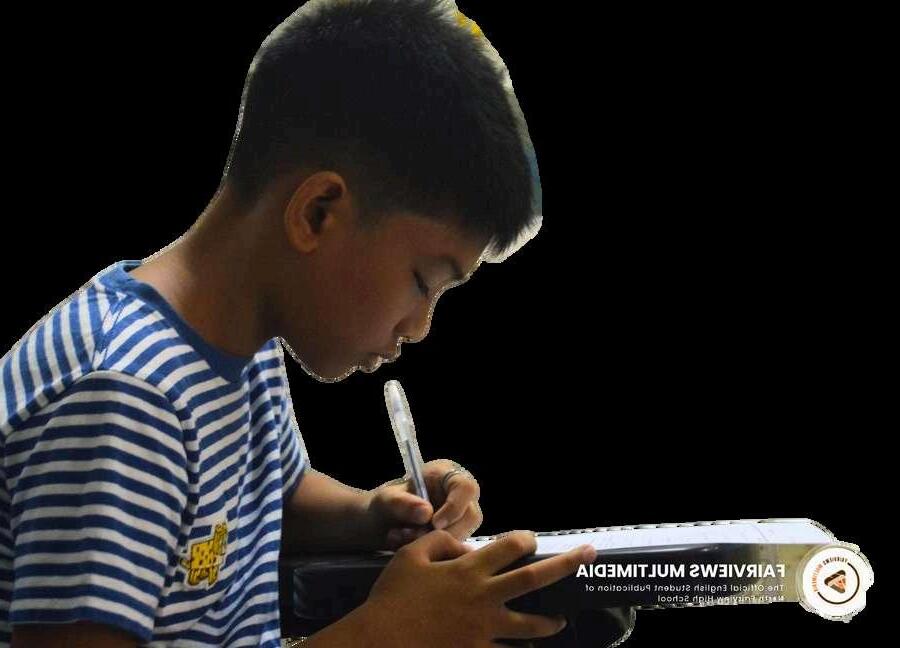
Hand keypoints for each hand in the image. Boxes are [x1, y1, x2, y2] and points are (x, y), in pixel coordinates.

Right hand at [359, 529, 596, 647]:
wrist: (380, 640)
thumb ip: (442, 541)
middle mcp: (484, 597)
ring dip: (549, 621)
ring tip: (560, 619)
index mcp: (469, 569)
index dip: (526, 539)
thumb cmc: (393, 596)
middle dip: (566, 564)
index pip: (511, 546)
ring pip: (531, 625)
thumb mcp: (411, 555)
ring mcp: (484, 629)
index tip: (531, 539)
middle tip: (589, 554)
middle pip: (535, 578)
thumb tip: (465, 544)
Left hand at [368, 459, 482, 549]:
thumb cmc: (385, 505)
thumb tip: (426, 513)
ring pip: (463, 535)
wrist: (381, 526)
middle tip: (412, 536)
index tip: (435, 523)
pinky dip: (433, 552)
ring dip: (434, 543)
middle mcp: (459, 496)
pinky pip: (454, 550)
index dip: (455, 506)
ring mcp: (460, 518)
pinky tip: (409, 547)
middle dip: (443, 532)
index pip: (466, 488)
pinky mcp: (455, 537)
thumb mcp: (386, 501)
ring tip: (403, 540)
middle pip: (470, 516)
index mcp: (446, 476)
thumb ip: (402, 503)